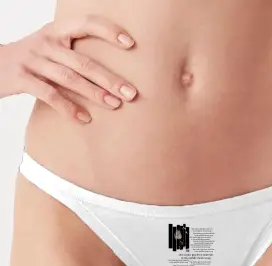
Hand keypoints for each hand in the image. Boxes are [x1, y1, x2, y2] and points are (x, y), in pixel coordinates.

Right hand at [0, 14, 137, 123]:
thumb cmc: (33, 60)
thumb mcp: (53, 48)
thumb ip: (76, 54)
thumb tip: (113, 75)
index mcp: (57, 31)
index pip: (86, 23)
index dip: (108, 31)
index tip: (130, 43)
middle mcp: (46, 42)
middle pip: (84, 61)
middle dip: (110, 79)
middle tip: (131, 93)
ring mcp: (33, 60)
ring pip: (69, 78)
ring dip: (95, 94)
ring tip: (115, 105)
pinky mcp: (22, 78)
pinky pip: (50, 95)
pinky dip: (68, 108)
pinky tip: (85, 119)